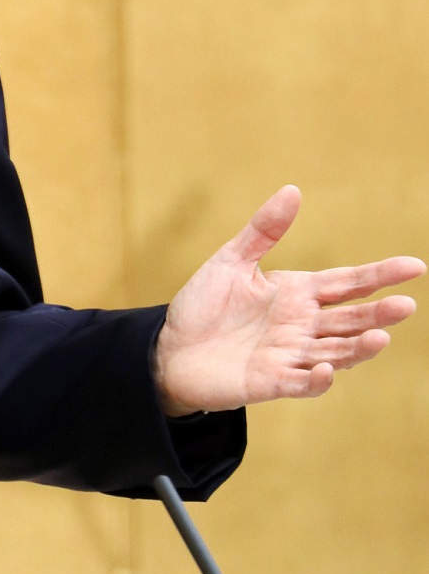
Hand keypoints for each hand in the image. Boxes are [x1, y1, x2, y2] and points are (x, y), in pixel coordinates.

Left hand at [153, 185, 423, 414]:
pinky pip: (300, 383)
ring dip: (358, 348)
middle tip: (406, 305)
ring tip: (381, 337)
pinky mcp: (269, 382)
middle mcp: (302, 326)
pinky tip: (328, 369)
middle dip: (379, 313)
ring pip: (336, 352)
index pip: (348, 283)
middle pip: (350, 319)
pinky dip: (317, 378)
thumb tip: (293, 191)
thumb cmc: (203, 306)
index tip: (416, 267)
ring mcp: (289, 356)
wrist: (169, 349)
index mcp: (298, 294)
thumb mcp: (231, 261)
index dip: (381, 276)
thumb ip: (262, 231)